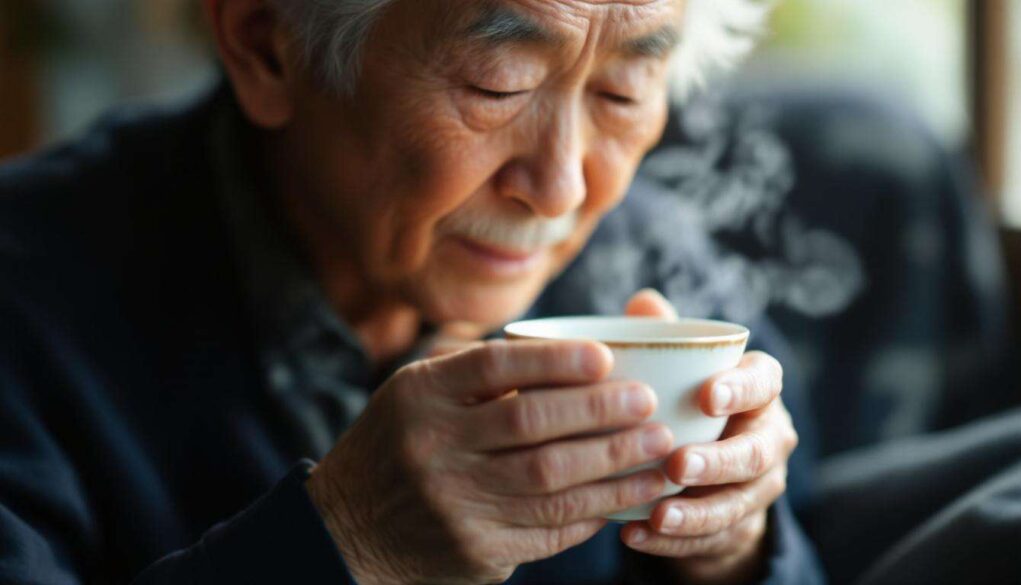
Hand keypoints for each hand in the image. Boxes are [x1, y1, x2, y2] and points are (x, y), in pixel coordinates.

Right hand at [306, 338, 674, 584]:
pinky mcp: (475, 549)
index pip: (495, 368)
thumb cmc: (398, 447)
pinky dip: (595, 510)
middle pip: (531, 423)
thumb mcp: (413, 396)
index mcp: (419, 396)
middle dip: (601, 412)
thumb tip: (568, 355)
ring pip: (551, 481)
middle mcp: (433, 446)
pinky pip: (549, 529)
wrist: (347, 531)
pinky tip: (629, 496)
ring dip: (614, 465)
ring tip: (659, 449)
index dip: (556, 361)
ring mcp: (453, 503)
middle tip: (649, 403)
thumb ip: (473, 374)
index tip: (607, 358)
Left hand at [618, 290, 797, 584]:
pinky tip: (636, 536)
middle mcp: (768, 437)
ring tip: (657, 514)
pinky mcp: (737, 526)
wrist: (708, 468)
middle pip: (754, 452)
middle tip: (675, 464)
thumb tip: (642, 302)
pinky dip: (673, 541)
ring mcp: (758, 486)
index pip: (764, 381)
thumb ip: (667, 337)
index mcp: (758, 389)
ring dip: (696, 512)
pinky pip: (710, 538)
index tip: (708, 394)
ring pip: (737, 502)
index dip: (741, 388)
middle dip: (717, 461)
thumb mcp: (681, 368)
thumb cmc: (689, 401)